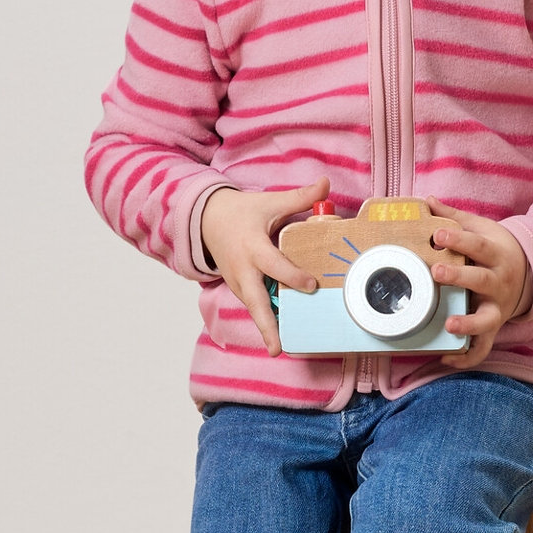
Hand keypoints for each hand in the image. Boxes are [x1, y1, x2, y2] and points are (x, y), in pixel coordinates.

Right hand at [201, 179, 326, 355]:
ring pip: (253, 308)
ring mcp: (238, 282)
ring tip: (280, 348)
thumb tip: (326, 184)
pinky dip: (265, 319)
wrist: (206, 219)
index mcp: (252, 247)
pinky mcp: (238, 288)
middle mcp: (243, 269)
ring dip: (265, 328)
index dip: (292, 275)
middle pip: (254, 302)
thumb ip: (299, 198)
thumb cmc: (241, 212)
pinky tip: (279, 334)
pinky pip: (254, 304)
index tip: (312, 284)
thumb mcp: (269, 202)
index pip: (274, 264)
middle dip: (266, 325)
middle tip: (278, 348)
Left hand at [425, 200, 529, 370]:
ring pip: (486, 320)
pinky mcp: (494, 328)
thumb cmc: (495, 249)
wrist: (528, 274)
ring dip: (468, 324)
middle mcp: (499, 283)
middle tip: (436, 273)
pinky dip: (466, 357)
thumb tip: (427, 201)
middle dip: (459, 277)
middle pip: (481, 281)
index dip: (459, 240)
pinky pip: (483, 348)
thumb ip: (454, 217)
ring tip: (448, 325)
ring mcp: (498, 308)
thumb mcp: (481, 229)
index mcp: (496, 255)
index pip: (478, 246)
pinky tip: (445, 358)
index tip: (438, 235)